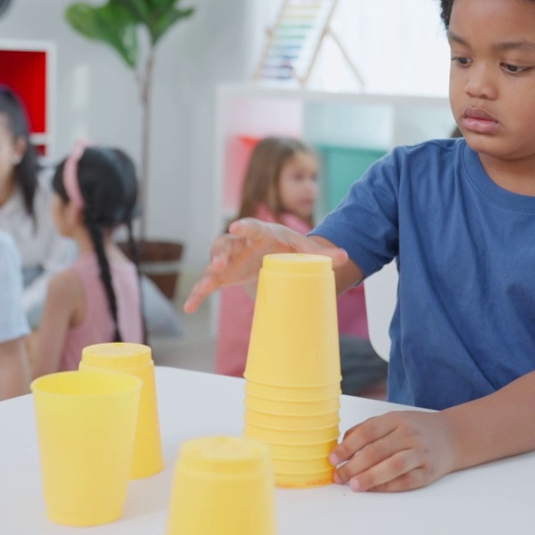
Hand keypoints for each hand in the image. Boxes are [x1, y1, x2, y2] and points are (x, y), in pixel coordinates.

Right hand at [183, 218, 346, 312]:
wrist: (272, 255)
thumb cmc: (286, 247)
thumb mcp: (302, 248)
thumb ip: (321, 254)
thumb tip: (345, 258)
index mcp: (260, 233)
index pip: (251, 227)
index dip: (244, 228)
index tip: (236, 228)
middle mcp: (240, 243)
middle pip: (225, 244)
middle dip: (220, 253)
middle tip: (218, 263)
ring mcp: (228, 259)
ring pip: (213, 263)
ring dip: (208, 274)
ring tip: (204, 286)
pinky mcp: (222, 276)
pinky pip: (207, 284)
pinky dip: (197, 294)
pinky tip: (189, 307)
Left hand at [329, 410, 458, 491]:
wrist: (452, 436)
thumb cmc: (415, 429)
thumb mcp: (393, 420)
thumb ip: (367, 428)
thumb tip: (342, 444)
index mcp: (396, 419)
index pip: (367, 432)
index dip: (348, 446)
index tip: (333, 458)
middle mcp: (409, 434)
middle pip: (377, 450)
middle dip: (354, 465)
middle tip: (339, 476)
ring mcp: (420, 453)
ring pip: (393, 466)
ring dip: (370, 477)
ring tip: (354, 485)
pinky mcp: (428, 471)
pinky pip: (406, 480)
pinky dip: (388, 486)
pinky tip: (374, 489)